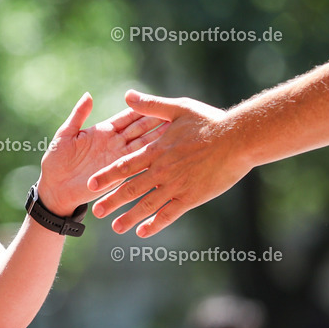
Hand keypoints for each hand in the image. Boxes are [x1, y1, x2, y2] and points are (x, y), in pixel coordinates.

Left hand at [37, 93, 166, 217]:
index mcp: (104, 130)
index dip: (142, 108)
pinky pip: (138, 167)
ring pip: (144, 147)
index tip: (158, 100)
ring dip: (159, 140)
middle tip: (177, 114)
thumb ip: (78, 115)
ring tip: (177, 133)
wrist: (54, 188)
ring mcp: (119, 159)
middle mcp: (115, 143)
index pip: (127, 117)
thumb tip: (88, 95)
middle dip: (157, 122)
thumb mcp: (64, 135)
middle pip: (140, 129)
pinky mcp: (120, 175)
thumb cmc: (56, 160)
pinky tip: (166, 156)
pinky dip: (151, 161)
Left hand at [87, 90, 251, 236]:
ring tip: (116, 227)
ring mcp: (176, 186)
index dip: (106, 176)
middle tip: (95, 212)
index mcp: (156, 150)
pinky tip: (144, 232)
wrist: (238, 139)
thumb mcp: (178, 108)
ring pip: (147, 205)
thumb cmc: (209, 121)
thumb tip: (127, 95)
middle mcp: (162, 170)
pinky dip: (155, 224)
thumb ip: (151, 105)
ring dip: (129, 217)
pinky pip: (169, 214)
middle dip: (111, 201)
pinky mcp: (192, 197)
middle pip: (130, 189)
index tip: (91, 184)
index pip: (124, 166)